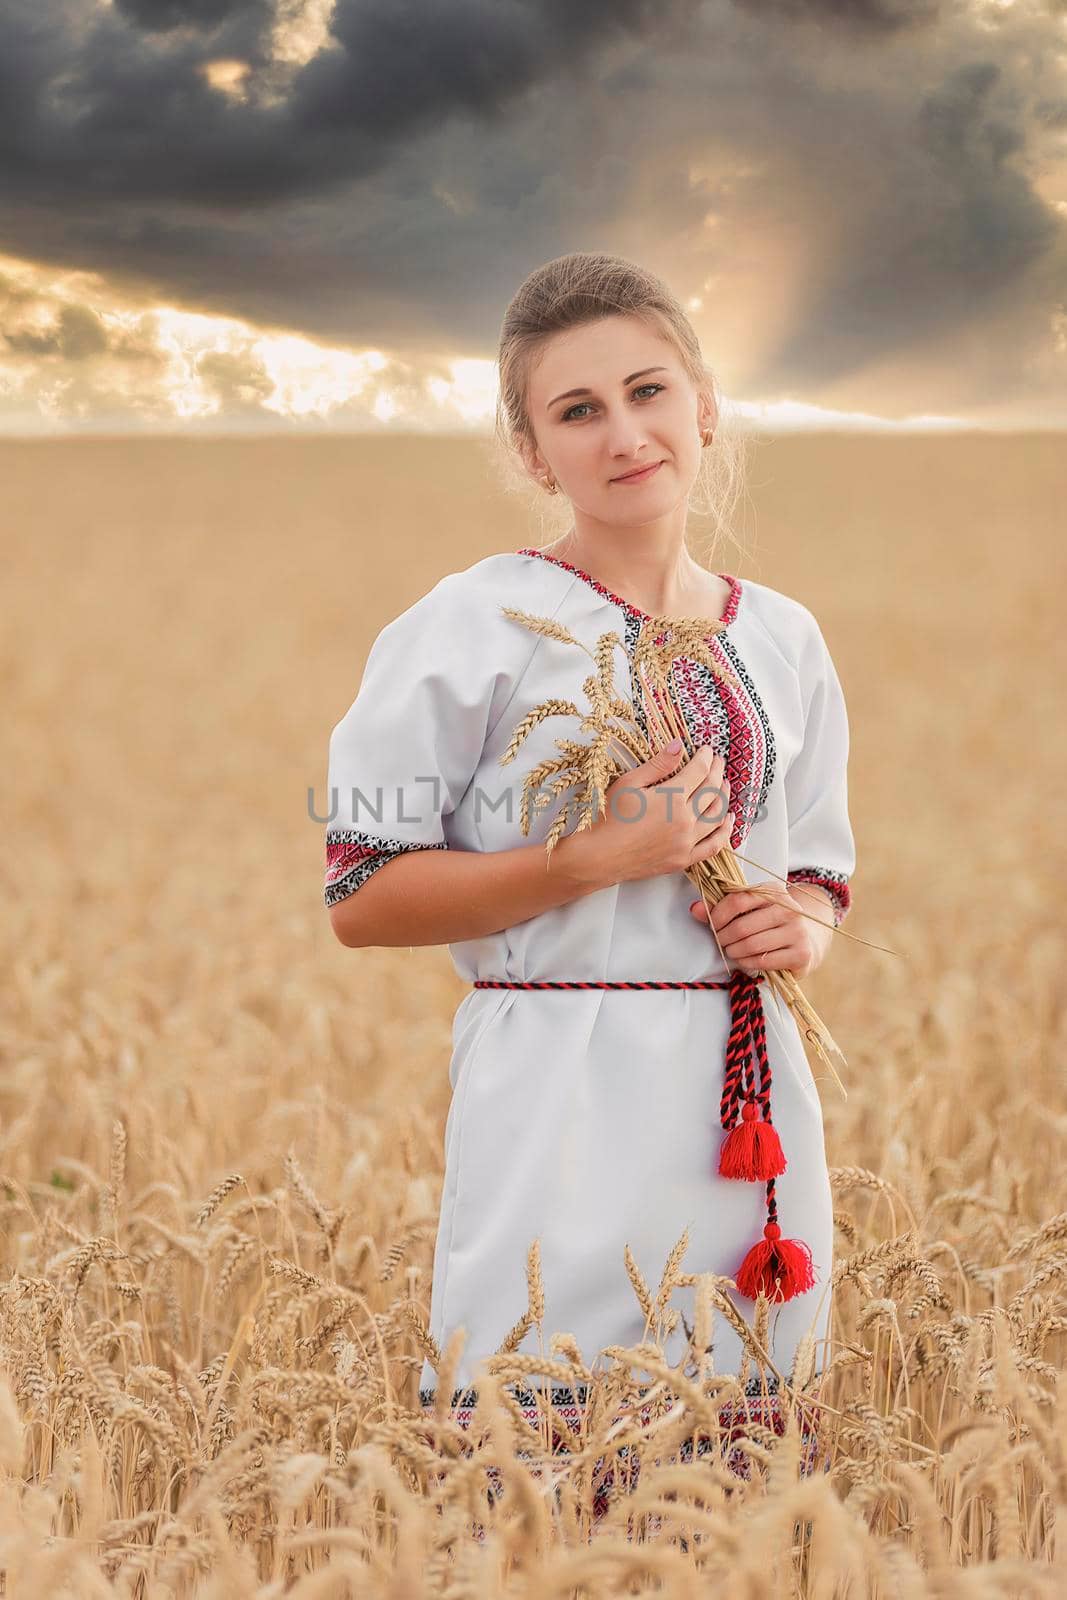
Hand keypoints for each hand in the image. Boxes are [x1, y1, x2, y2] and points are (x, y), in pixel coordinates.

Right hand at [580, 743, 734, 886]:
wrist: (600, 856)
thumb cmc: (610, 818)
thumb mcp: (629, 783)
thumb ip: (658, 764)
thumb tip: (679, 745)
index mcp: (672, 798)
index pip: (699, 771)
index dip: (706, 757)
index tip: (707, 750)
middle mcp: (685, 820)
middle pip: (712, 791)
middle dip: (718, 772)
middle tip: (718, 762)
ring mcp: (687, 842)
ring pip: (717, 816)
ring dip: (725, 797)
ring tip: (724, 785)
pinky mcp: (684, 859)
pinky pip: (713, 845)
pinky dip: (725, 831)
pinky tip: (728, 820)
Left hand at [688, 879, 831, 978]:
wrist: (806, 940)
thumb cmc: (770, 923)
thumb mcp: (749, 910)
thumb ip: (720, 909)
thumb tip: (695, 909)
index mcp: (774, 891)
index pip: (737, 900)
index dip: (717, 915)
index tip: (712, 924)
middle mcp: (789, 908)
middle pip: (742, 926)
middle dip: (724, 937)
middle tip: (721, 941)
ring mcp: (797, 931)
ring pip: (751, 945)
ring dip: (734, 951)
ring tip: (732, 950)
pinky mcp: (801, 953)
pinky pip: (763, 961)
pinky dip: (748, 963)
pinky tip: (746, 960)